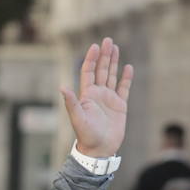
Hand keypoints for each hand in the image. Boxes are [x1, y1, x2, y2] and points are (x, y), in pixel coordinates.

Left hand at [61, 37, 133, 157]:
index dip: (91, 59)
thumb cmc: (86, 136)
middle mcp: (97, 95)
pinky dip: (126, 78)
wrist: (99, 150)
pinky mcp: (120, 106)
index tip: (95, 46)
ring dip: (113, 62)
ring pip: (111, 76)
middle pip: (101, 70)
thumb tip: (62, 87)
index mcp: (87, 95)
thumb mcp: (77, 118)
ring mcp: (109, 99)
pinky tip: (128, 68)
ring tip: (116, 47)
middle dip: (104, 55)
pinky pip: (123, 89)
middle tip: (108, 40)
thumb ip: (71, 102)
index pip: (89, 72)